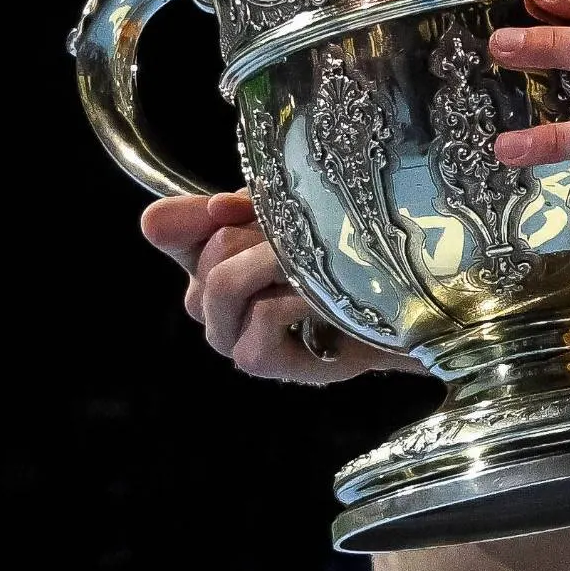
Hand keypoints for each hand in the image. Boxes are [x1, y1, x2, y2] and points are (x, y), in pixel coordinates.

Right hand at [142, 192, 421, 386]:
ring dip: (272, 264)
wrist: (401, 309)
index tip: (226, 207)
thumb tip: (176, 215)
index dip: (188, 216)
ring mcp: (231, 337)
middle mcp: (212, 302)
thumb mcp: (292, 221)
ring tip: (315, 262)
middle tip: (307, 237)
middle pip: (208, 254)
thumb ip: (237, 211)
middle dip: (258, 236)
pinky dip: (294, 300)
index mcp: (212, 258)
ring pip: (222, 285)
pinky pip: (259, 317)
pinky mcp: (261, 363)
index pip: (168, 229)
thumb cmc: (346, 262)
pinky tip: (325, 298)